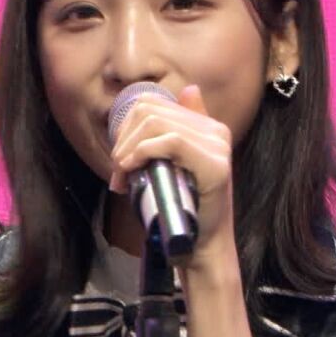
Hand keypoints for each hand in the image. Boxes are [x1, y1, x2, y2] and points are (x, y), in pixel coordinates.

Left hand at [107, 85, 234, 252]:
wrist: (202, 245)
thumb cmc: (182, 208)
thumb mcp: (171, 166)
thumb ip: (172, 133)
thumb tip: (187, 91)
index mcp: (207, 126)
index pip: (153, 102)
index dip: (126, 125)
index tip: (119, 156)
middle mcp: (215, 130)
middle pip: (149, 110)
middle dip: (123, 139)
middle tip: (117, 170)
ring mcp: (218, 146)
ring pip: (156, 123)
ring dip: (128, 148)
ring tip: (123, 175)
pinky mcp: (215, 165)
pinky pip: (172, 141)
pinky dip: (143, 151)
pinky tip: (132, 168)